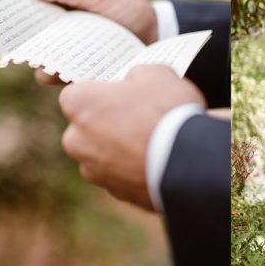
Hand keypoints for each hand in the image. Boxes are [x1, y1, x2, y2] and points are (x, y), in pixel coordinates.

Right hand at [21, 0, 156, 85]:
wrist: (159, 38)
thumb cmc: (128, 11)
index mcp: (58, 10)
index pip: (25, 9)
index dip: (7, 8)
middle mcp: (59, 36)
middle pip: (27, 39)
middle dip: (16, 39)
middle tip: (12, 38)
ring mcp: (69, 59)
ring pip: (41, 64)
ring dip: (42, 62)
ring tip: (50, 59)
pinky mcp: (80, 78)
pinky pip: (62, 81)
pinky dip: (61, 78)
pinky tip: (68, 74)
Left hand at [58, 65, 204, 210]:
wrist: (188, 162)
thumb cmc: (167, 111)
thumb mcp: (156, 73)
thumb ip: (136, 75)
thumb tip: (134, 81)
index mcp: (78, 104)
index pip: (76, 95)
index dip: (100, 93)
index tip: (119, 95)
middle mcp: (76, 139)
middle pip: (86, 128)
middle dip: (106, 124)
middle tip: (139, 118)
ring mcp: (93, 170)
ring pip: (101, 155)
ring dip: (119, 150)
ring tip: (152, 143)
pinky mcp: (113, 192)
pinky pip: (120, 176)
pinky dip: (133, 170)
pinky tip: (157, 162)